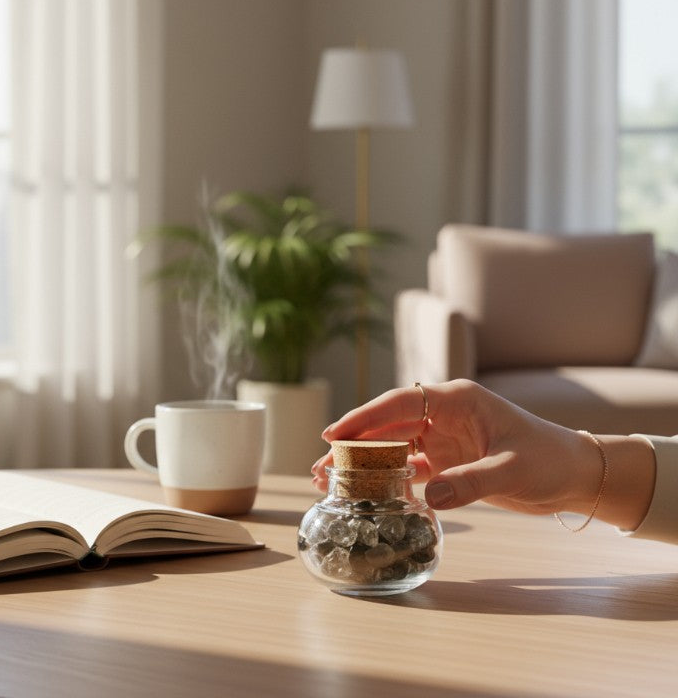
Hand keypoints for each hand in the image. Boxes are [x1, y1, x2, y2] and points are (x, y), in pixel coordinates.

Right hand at [312, 379, 603, 516]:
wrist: (574, 474)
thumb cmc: (549, 458)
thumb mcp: (512, 469)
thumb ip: (471, 482)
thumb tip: (427, 497)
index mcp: (456, 400)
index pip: (400, 403)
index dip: (364, 417)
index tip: (334, 434)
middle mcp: (443, 415)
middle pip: (387, 425)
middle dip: (354, 443)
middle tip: (322, 463)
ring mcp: (443, 439)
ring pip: (392, 447)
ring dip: (364, 462)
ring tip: (330, 479)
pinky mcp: (447, 463)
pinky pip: (409, 470)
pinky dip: (387, 480)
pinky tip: (367, 493)